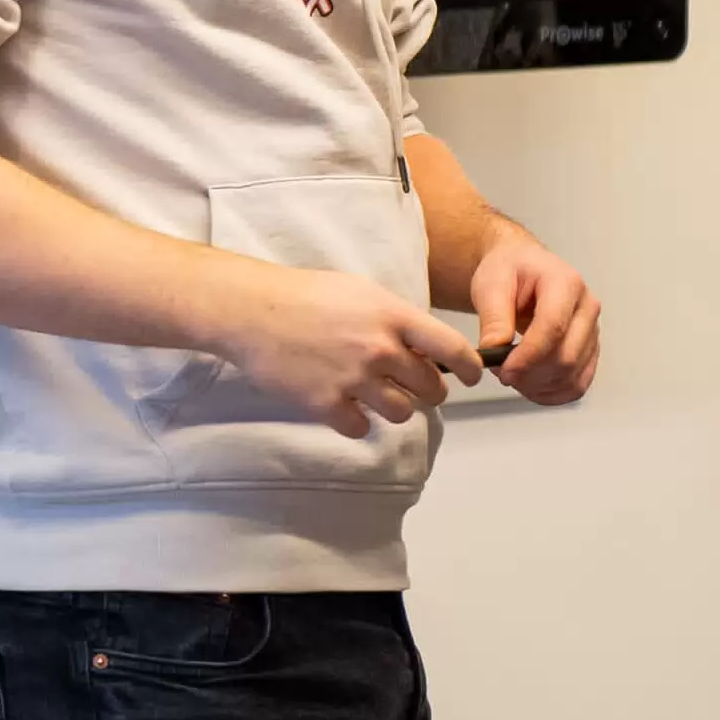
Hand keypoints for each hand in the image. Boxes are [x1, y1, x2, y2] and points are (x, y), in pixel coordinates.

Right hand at [217, 261, 485, 441]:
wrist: (250, 310)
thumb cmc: (304, 295)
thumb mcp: (360, 291)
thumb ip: (396, 319)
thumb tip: (425, 348)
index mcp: (392, 316)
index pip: (453, 349)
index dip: (470, 368)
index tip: (470, 376)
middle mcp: (379, 349)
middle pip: (432, 390)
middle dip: (427, 390)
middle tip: (409, 384)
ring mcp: (353, 379)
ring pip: (402, 413)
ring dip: (393, 407)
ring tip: (372, 392)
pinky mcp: (326, 404)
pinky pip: (359, 428)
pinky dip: (353, 420)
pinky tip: (340, 401)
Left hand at [467, 226, 601, 404]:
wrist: (522, 267)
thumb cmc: (509, 270)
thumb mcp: (491, 283)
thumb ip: (493, 317)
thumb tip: (493, 349)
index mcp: (565, 283)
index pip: (553, 328)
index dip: (528, 356)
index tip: (504, 371)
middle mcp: (586, 307)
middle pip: (566, 356)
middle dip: (531, 374)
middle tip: (500, 373)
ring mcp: (592, 330)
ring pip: (573, 375)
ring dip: (540, 386)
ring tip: (511, 377)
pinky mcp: (589, 350)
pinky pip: (578, 383)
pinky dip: (553, 393)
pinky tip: (530, 388)